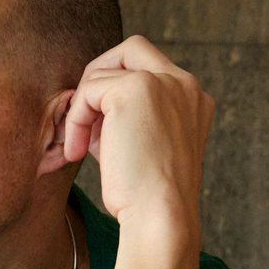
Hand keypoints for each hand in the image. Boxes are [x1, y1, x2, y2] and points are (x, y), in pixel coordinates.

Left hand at [60, 34, 213, 238]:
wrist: (160, 218)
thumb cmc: (147, 199)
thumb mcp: (145, 151)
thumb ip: (129, 122)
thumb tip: (91, 108)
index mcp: (192, 99)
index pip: (150, 67)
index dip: (117, 89)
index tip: (102, 130)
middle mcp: (184, 84)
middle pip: (131, 50)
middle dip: (98, 80)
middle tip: (83, 122)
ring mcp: (163, 82)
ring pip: (103, 73)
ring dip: (83, 110)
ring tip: (82, 148)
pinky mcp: (136, 89)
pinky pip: (88, 90)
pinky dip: (76, 120)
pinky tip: (78, 152)